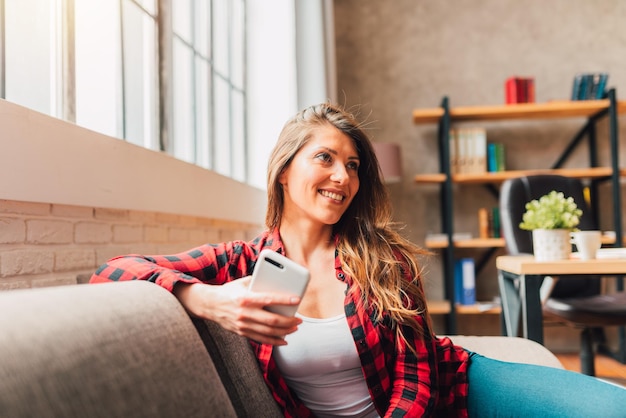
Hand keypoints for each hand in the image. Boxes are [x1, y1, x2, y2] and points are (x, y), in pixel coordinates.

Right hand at [173, 278, 301, 345]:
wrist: (210, 304)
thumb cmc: (229, 291)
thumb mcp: (242, 282)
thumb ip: (258, 281)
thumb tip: (277, 281)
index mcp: (246, 298)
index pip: (269, 299)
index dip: (284, 300)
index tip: (296, 300)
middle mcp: (244, 313)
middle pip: (271, 321)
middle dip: (288, 321)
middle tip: (299, 320)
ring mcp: (243, 325)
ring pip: (268, 332)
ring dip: (284, 332)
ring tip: (294, 328)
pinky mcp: (241, 332)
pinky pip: (260, 339)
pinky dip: (273, 341)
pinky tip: (283, 340)